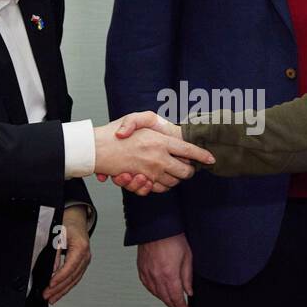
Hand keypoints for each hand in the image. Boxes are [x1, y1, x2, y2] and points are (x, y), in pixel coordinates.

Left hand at [43, 205, 91, 304]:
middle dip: (59, 288)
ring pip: (74, 280)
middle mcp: (86, 256)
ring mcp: (85, 262)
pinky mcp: (82, 265)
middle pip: (72, 277)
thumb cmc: (68, 226)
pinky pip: (75, 278)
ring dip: (62, 291)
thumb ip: (55, 254)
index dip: (60, 278)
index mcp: (81, 247)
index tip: (50, 285)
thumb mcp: (58, 236)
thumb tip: (52, 270)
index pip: (70, 267)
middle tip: (47, 295)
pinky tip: (59, 293)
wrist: (76, 221)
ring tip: (52, 298)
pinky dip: (66, 286)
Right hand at [92, 112, 210, 194]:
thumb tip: (162, 131)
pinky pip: (158, 188)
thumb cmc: (114, 132)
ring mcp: (150, 172)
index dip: (202, 155)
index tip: (211, 159)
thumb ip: (149, 119)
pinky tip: (158, 178)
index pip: (188, 150)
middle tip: (189, 167)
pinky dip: (161, 186)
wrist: (96, 149)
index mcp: (160, 141)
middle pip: (185, 171)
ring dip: (176, 179)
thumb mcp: (135, 117)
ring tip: (172, 171)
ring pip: (173, 182)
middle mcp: (158, 158)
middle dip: (189, 171)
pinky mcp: (141, 182)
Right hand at [137, 233, 193, 306]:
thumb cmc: (172, 237)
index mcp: (169, 274)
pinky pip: (147, 285)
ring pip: (155, 293)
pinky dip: (153, 291)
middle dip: (173, 306)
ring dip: (164, 300)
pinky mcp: (141, 268)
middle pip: (165, 298)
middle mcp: (156, 276)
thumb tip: (189, 291)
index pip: (176, 298)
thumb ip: (187, 277)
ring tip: (171, 302)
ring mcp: (147, 273)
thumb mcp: (187, 257)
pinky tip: (158, 292)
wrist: (157, 226)